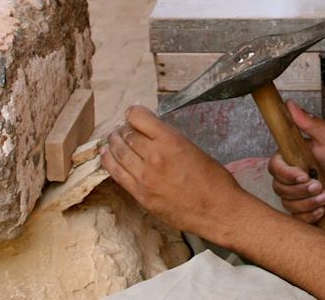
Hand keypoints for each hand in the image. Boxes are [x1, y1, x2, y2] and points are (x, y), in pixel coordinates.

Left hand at [101, 105, 244, 236]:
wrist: (218, 210)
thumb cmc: (213, 179)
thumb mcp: (193, 148)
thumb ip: (170, 140)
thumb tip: (152, 134)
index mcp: (170, 140)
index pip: (139, 117)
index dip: (134, 112)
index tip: (134, 114)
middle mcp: (154, 156)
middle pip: (127, 135)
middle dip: (123, 129)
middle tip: (123, 128)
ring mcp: (144, 177)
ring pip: (119, 153)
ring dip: (114, 143)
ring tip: (113, 139)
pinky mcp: (140, 195)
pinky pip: (117, 174)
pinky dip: (110, 162)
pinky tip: (106, 155)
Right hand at [269, 101, 324, 221]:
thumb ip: (309, 123)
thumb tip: (290, 104)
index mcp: (296, 156)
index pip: (275, 166)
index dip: (284, 173)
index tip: (302, 174)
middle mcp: (296, 174)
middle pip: (279, 186)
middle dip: (300, 190)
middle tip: (320, 185)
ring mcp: (302, 192)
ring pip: (288, 203)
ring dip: (307, 202)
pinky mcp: (310, 207)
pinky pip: (298, 217)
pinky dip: (310, 215)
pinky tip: (324, 208)